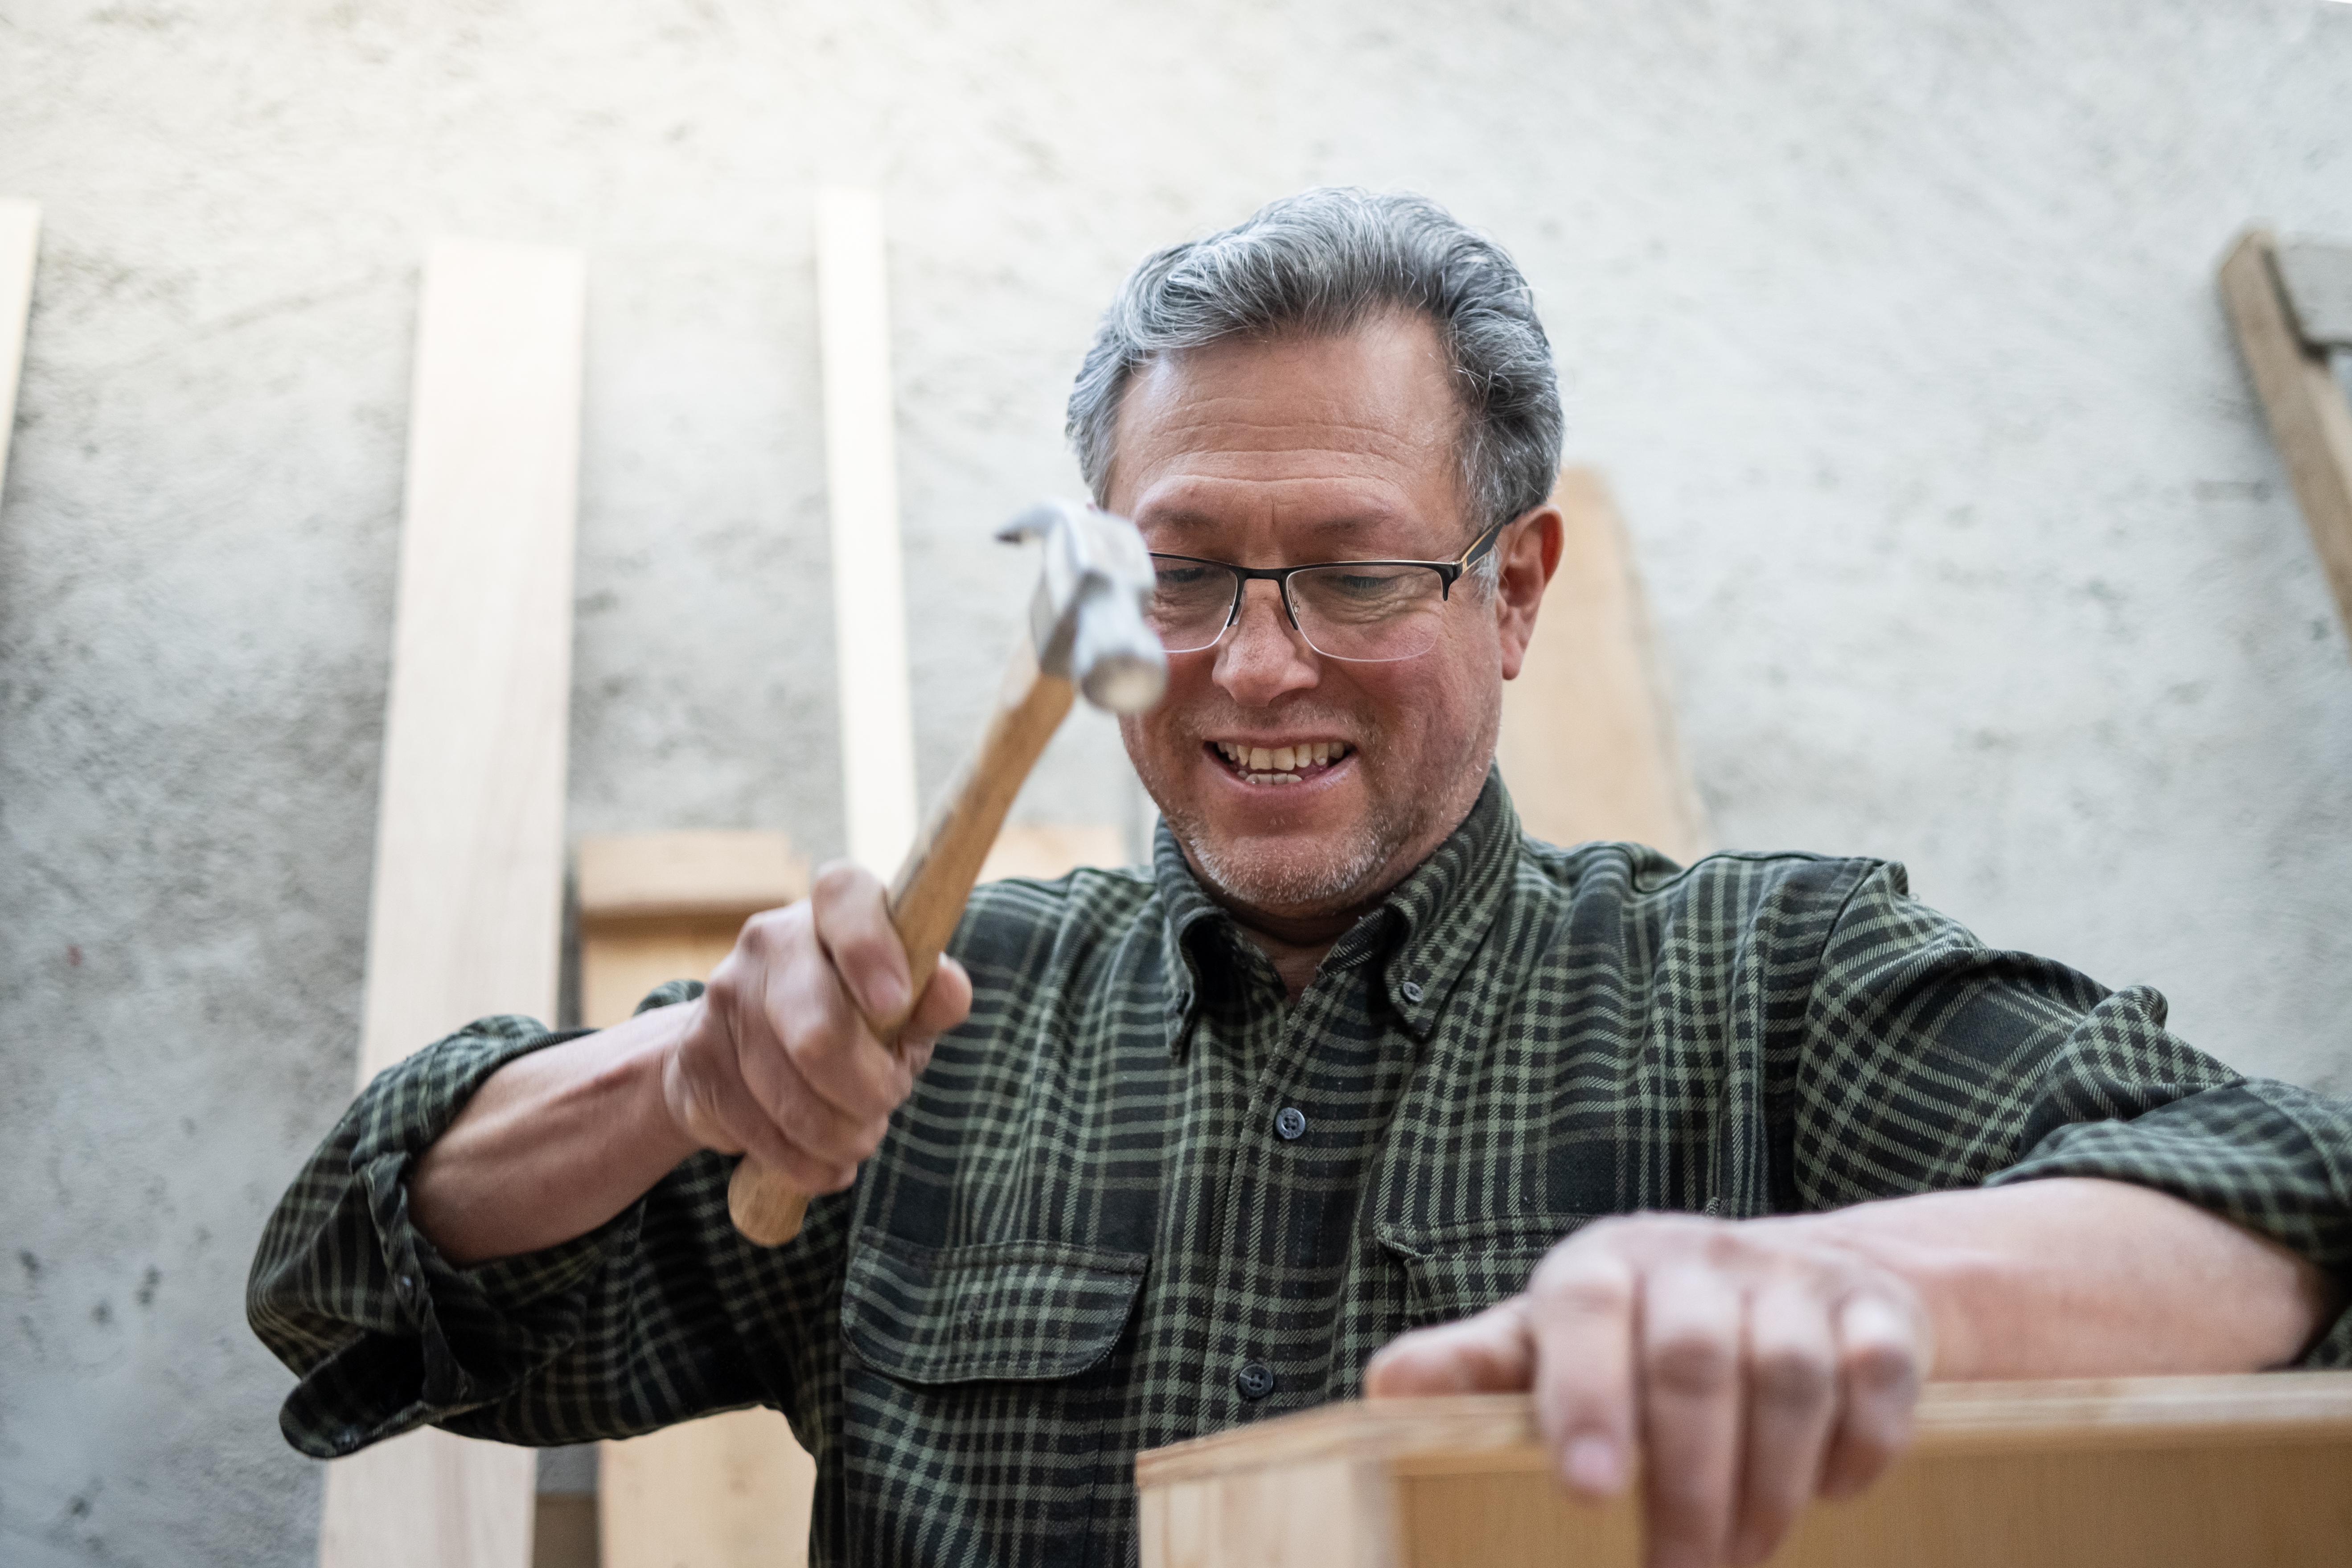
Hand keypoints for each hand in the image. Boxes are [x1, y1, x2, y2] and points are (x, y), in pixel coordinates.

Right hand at [659, 860, 972, 1194]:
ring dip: (840, 1137)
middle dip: (868, 1092)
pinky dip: (803, 1162)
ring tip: (857, 1134)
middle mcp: (768, 940)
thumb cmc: (855, 1018)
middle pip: (818, 1033)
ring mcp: (723, 995)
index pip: (844, 897)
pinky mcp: (696, 1057)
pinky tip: (820, 1155)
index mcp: (832, 910)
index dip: (869, 950)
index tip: (894, 1004)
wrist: (750, 1047)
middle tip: (887, 1101)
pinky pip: (760, 1133)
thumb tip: (951, 989)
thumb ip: (931, 1000)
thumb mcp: (904, 1008)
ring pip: (790, 1099)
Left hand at [1364, 1213, 1933, 1567]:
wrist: (1781, 1277)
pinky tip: (1831, 1493)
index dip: (1586, 1396)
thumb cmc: (1634, 1330)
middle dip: (1688, 1483)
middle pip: (1693, 1361)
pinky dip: (1860, 1446)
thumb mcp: (1548, 1339)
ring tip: (1744, 1556)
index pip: (1587, 1311)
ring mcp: (1790, 1276)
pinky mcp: (1873, 1309)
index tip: (1586, 1492)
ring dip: (1769, 1484)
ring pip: (1788, 1373)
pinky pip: (1878, 1375)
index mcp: (1602, 1265)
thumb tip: (1385, 1391)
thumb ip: (1477, 1369)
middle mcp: (1694, 1255)